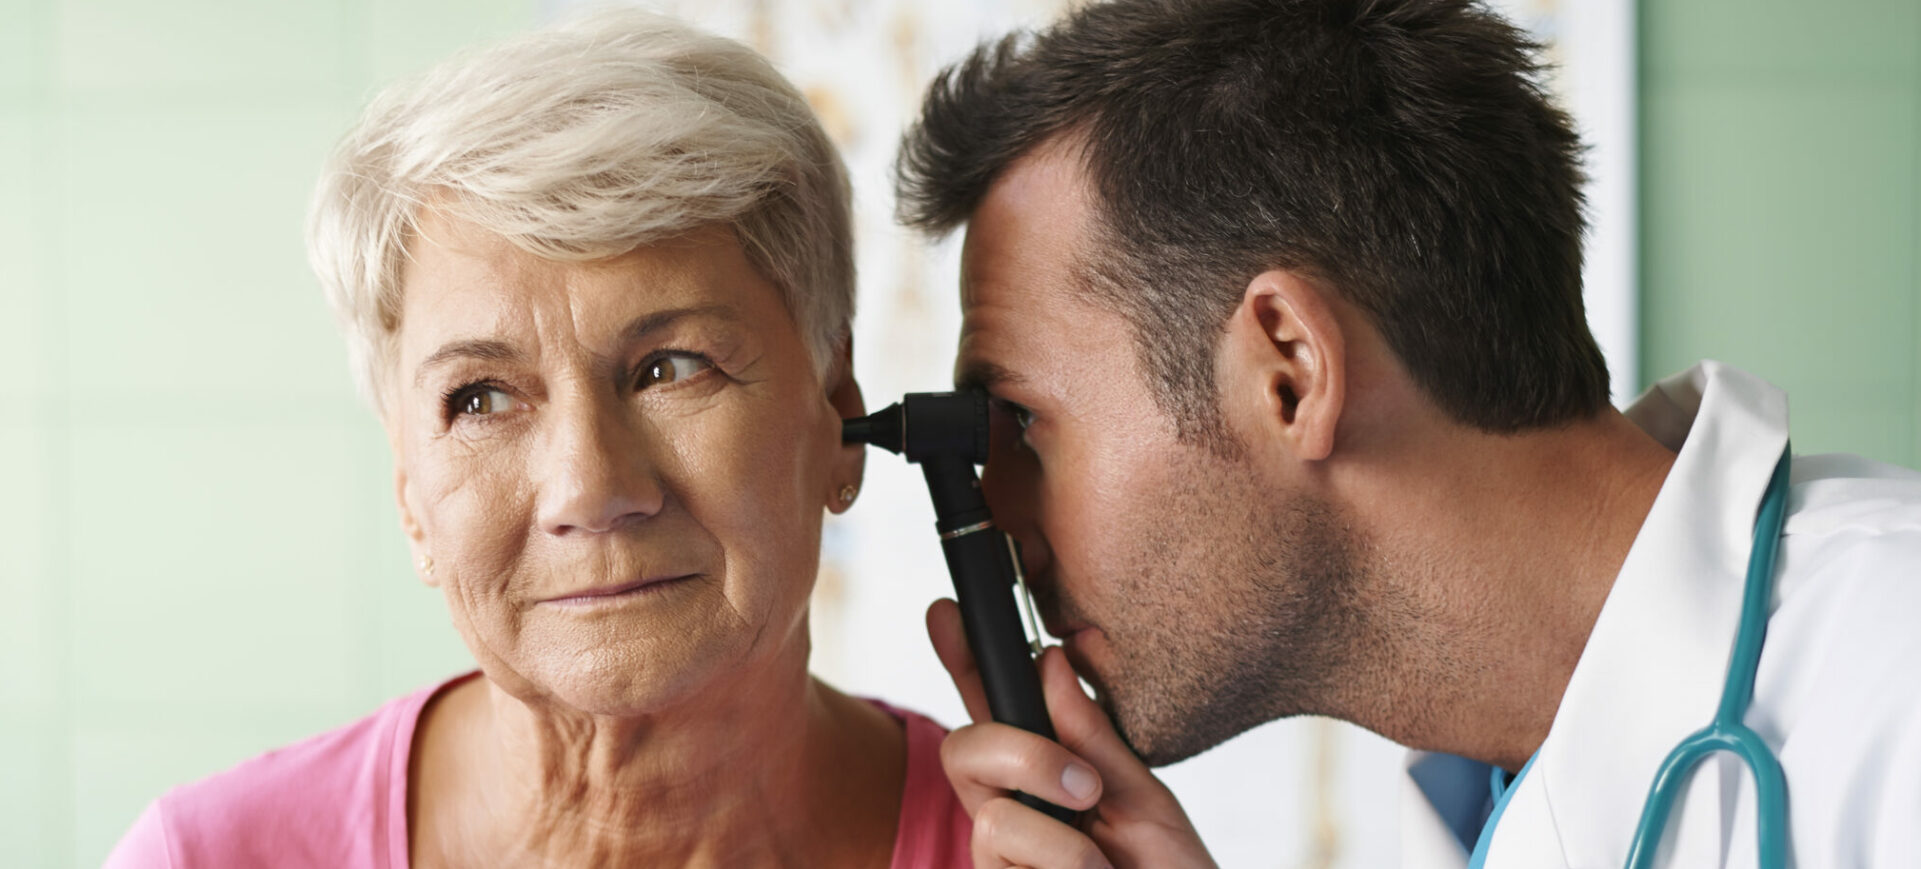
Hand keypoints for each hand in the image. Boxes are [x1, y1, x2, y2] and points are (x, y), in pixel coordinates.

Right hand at [927, 598, 1217, 868]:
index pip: (992, 709)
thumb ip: (1094, 737)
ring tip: (1104, 866)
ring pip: (992, 813)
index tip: (947, 611)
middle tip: (1086, 789)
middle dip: (1020, 753)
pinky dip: (1068, 864)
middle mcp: (1009, 811)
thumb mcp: (1144, 800)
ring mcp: (997, 858)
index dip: (964, 659)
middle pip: (964, 749)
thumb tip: (1052, 659)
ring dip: (1061, 837)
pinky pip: (1006, 846)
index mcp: (1043, 774)